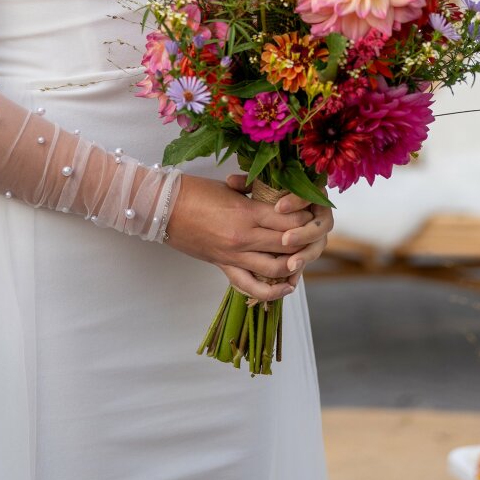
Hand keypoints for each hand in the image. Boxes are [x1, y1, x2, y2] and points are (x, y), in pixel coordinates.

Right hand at [164, 173, 314, 301]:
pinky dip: (272, 291)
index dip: (305, 219)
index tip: (312, 215)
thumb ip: (254, 194)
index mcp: (248, 211)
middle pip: (288, 243)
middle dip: (305, 241)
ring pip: (275, 267)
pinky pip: (251, 286)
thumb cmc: (195, 191)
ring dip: (294, 265)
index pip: (290, 220)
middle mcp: (245, 236)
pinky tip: (286, 287)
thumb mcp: (230, 187)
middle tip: (314, 237)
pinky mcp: (223, 266)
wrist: (164, 207)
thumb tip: (274, 198)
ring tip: (303, 260)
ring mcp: (234, 255)